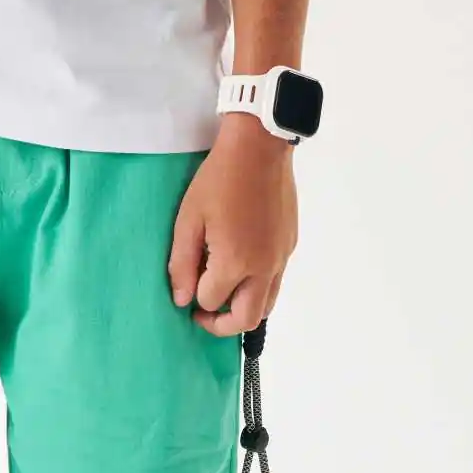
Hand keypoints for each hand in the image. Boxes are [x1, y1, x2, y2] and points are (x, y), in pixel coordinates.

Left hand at [166, 113, 298, 334]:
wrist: (260, 148)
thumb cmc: (218, 179)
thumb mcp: (188, 218)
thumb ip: (182, 264)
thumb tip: (182, 300)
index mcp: (235, 261)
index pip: (211, 301)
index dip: (194, 300)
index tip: (185, 287)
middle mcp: (264, 267)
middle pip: (246, 319)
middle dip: (222, 324)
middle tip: (203, 313)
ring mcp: (281, 257)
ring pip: (267, 305)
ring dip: (244, 308)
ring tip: (223, 292)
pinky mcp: (290, 245)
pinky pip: (276, 281)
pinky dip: (258, 286)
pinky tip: (241, 266)